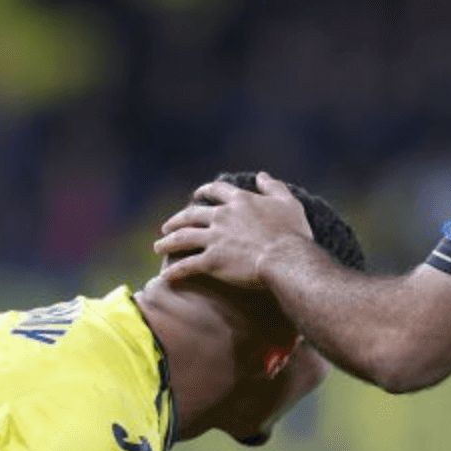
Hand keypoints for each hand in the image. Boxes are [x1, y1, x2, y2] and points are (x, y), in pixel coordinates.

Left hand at [153, 173, 313, 287]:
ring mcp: (215, 238)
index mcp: (239, 201)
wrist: (287, 258)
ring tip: (158, 247)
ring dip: (168, 242)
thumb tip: (262, 175)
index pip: (217, 190)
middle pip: (192, 214)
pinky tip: (166, 276)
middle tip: (168, 226)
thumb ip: (273, 187)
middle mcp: (222, 216)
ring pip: (183, 237)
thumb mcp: (288, 203)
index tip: (197, 195)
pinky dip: (175, 271)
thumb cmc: (292, 233)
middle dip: (177, 219)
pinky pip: (187, 265)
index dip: (205, 191)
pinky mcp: (212, 261)